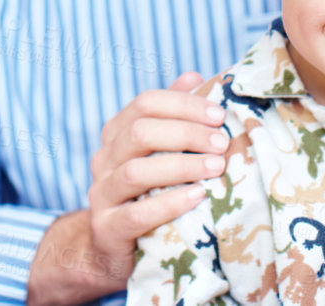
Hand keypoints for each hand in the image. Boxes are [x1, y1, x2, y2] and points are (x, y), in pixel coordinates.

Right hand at [84, 75, 225, 285]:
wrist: (109, 247)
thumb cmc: (145, 192)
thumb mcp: (156, 152)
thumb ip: (171, 116)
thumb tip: (194, 76)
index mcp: (116, 134)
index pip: (145, 103)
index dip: (183, 104)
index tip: (218, 113)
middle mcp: (104, 159)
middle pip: (139, 133)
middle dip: (186, 133)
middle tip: (222, 142)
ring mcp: (102, 194)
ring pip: (135, 172)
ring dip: (181, 166)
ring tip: (216, 168)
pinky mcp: (107, 228)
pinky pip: (136, 214)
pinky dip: (168, 204)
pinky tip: (197, 197)